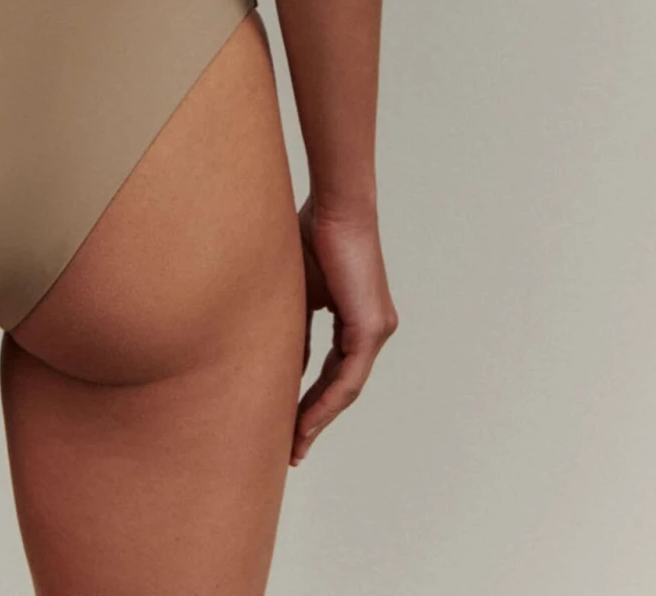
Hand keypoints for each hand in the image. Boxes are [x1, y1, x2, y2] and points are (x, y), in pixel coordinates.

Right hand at [290, 195, 397, 466]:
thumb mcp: (297, 290)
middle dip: (314, 419)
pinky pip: (348, 377)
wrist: (336, 206)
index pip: (332, 369)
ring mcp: (376, 329)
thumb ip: (294, 325)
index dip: (310, 399)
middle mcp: (372, 328)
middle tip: (292, 449)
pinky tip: (306, 420)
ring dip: (318, 418)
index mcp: (355, 318)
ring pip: (346, 388)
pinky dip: (326, 401)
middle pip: (340, 386)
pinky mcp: (372, 327)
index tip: (289, 424)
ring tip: (295, 444)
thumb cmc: (311, 233)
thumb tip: (280, 363)